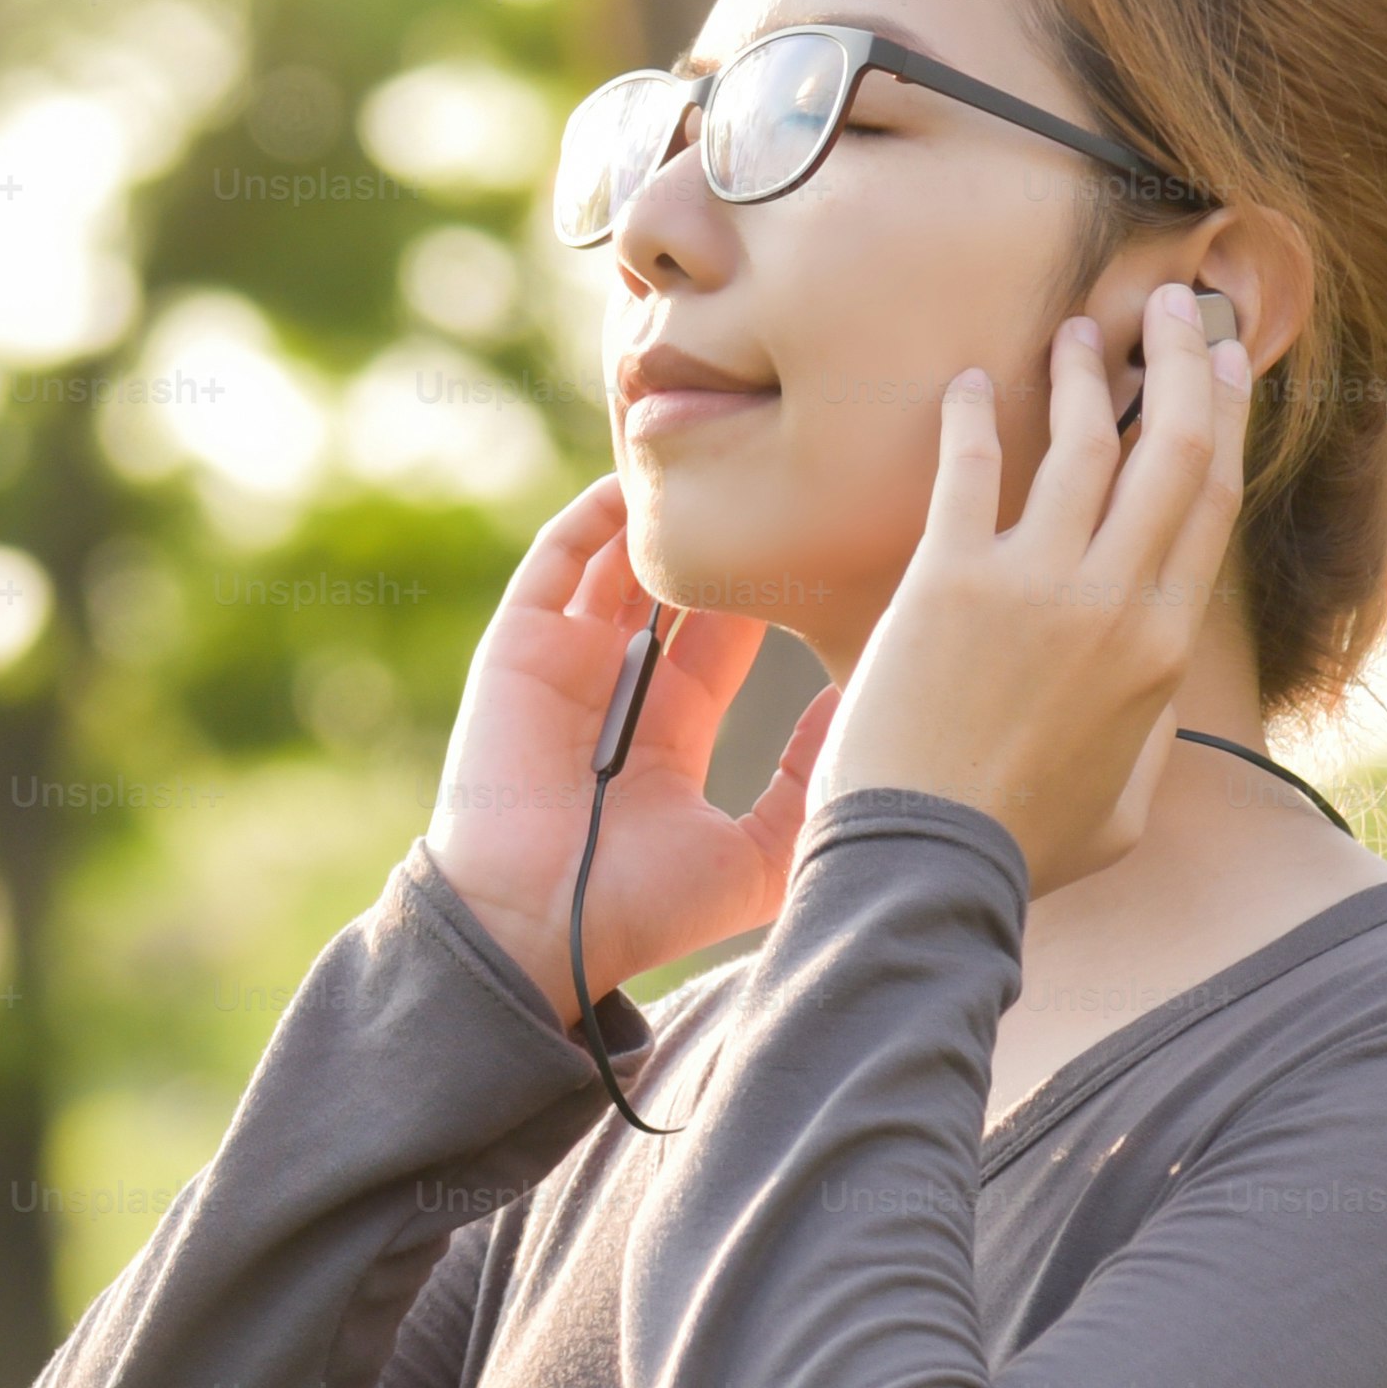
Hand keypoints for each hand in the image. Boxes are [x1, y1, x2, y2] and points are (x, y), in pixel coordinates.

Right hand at [425, 475, 847, 1021]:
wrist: (541, 928)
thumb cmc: (645, 907)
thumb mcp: (757, 854)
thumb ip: (807, 784)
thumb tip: (866, 706)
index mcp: (671, 731)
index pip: (723, 638)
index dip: (765, 590)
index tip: (823, 543)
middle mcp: (618, 688)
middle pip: (670, 590)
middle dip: (716, 542)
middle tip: (780, 481)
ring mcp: (565, 663)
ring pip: (612, 563)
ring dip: (655, 517)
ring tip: (713, 459)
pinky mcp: (520, 648)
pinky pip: (556, 564)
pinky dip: (591, 519)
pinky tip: (636, 483)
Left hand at [807, 281, 1252, 905]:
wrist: (928, 865)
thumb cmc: (1021, 847)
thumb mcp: (1127, 801)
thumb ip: (1151, 731)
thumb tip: (1152, 690)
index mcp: (1161, 647)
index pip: (1209, 503)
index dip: (1222, 418)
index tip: (1220, 364)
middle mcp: (1113, 601)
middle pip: (1174, 450)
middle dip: (1181, 361)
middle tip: (1169, 303)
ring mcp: (1034, 586)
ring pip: (1085, 445)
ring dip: (1087, 373)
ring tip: (1079, 329)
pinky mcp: (948, 582)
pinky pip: (972, 472)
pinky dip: (976, 417)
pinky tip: (971, 384)